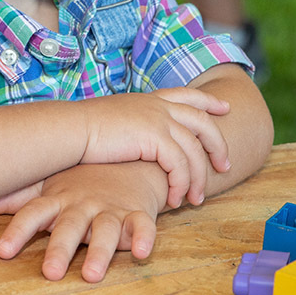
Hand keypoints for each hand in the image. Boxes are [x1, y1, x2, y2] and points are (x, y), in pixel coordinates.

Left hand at [0, 163, 166, 282]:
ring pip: (105, 231)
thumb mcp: (48, 188)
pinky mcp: (137, 213)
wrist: (129, 160)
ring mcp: (110, 209)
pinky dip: (144, 237)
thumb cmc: (82, 182)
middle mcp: (83, 205)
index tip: (3, 251)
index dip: (18, 232)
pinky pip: (143, 225)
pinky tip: (142, 251)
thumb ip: (17, 198)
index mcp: (59, 200)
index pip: (34, 214)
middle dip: (59, 250)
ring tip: (91, 274)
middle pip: (69, 228)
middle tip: (49, 272)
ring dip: (100, 252)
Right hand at [80, 88, 230, 207]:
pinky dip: (181, 184)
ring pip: (195, 149)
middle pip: (203, 121)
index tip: (224, 107)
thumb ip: (133, 128)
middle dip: (218, 144)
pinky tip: (175, 200)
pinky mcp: (155, 137)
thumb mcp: (115, 122)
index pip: (187, 95)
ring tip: (196, 199)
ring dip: (198, 177)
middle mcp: (158, 106)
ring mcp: (159, 119)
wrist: (70, 130)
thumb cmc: (83, 133)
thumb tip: (137, 142)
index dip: (208, 101)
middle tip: (225, 165)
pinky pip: (180, 165)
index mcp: (149, 100)